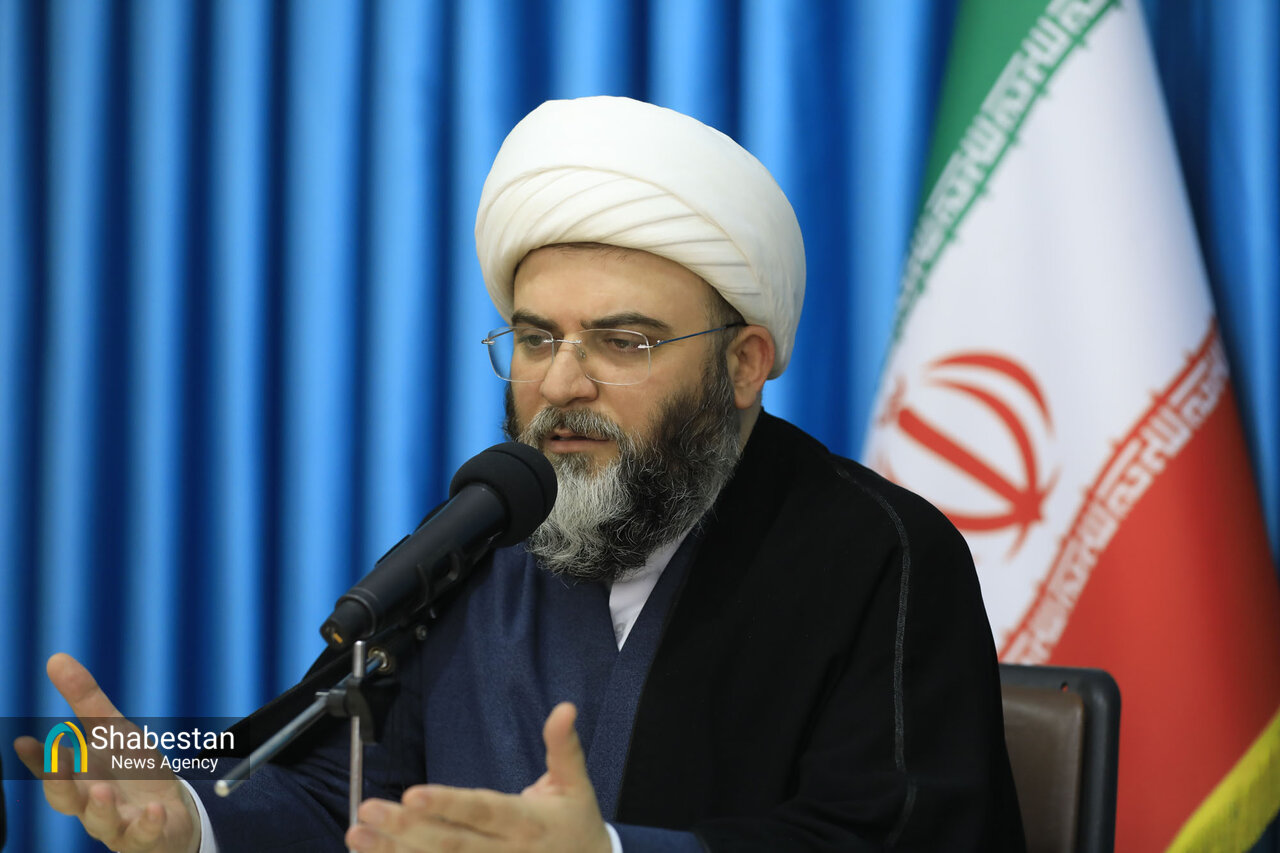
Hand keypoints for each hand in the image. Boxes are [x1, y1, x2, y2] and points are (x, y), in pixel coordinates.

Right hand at [13, 653, 200, 852]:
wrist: (171, 813)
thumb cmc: (134, 773)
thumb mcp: (114, 731)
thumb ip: (86, 701)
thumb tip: (55, 659)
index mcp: (82, 779)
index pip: (53, 770)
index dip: (39, 759)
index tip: (24, 741)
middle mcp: (94, 805)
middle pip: (69, 801)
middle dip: (61, 784)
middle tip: (57, 762)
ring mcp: (120, 824)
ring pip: (102, 824)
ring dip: (100, 809)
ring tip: (102, 790)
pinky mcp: (148, 838)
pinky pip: (145, 837)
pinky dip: (148, 825)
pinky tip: (154, 810)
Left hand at [347, 702, 610, 852]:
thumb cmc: (575, 824)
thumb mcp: (575, 783)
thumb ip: (563, 746)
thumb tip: (564, 708)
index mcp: (526, 821)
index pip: (482, 811)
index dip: (448, 804)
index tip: (412, 795)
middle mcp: (506, 852)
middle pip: (450, 843)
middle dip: (406, 829)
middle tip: (370, 810)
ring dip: (394, 852)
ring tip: (358, 833)